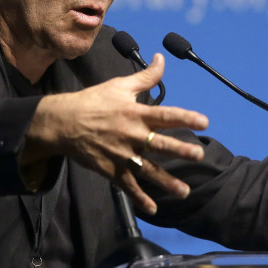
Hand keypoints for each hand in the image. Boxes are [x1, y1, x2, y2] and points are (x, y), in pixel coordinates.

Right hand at [23, 53, 207, 214]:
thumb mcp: (119, 85)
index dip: (186, 117)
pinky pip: (128, 186)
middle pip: (161, 144)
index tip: (205, 122)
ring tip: (184, 191)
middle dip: (181, 150)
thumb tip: (162, 58)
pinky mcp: (111, 169)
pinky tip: (153, 208)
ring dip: (167, 182)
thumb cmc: (93, 101)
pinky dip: (140, 198)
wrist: (62, 122)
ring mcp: (122, 155)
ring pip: (148, 171)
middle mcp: (132, 135)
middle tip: (199, 155)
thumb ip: (145, 76)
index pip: (166, 115)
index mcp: (136, 114)